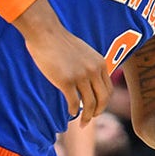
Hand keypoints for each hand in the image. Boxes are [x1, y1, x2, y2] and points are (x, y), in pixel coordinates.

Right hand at [14, 0, 111, 122]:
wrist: (46, 33)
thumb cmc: (61, 42)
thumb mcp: (84, 52)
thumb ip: (89, 66)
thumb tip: (89, 83)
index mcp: (100, 63)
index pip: (108, 89)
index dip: (104, 102)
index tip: (97, 109)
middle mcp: (94, 71)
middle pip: (103, 99)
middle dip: (98, 112)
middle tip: (91, 119)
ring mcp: (81, 76)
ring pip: (89, 104)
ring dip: (87, 117)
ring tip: (83, 123)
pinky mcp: (66, 81)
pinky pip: (74, 102)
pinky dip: (74, 111)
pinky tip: (71, 113)